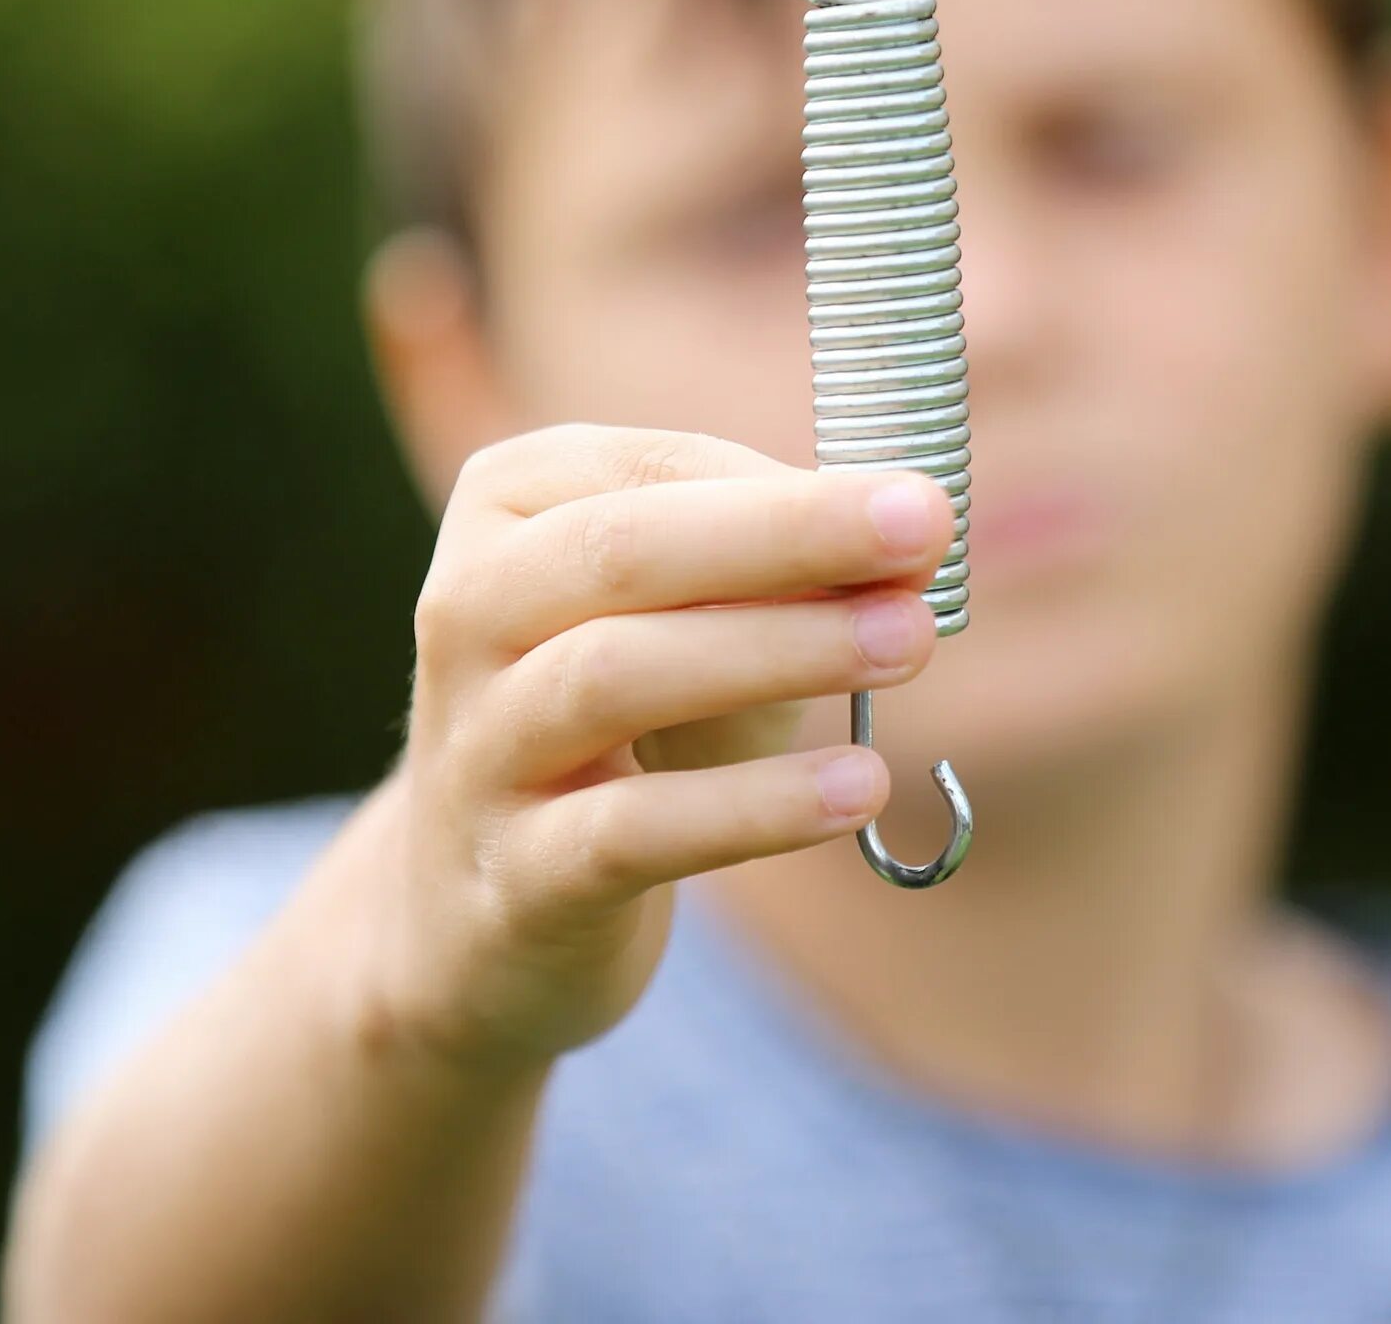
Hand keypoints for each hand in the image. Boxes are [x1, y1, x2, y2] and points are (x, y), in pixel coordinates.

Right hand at [328, 423, 954, 1074]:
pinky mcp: (512, 876)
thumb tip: (914, 536)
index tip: (917, 506)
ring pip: (612, 675)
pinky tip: (861, 786)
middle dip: (786, 534)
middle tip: (924, 531)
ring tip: (911, 643)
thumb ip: (777, 576)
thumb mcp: (686, 629)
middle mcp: (466, 614)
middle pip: (620, 552)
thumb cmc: (616, 734)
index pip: (652, 471)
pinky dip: (755, 806)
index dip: (791, 489)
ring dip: (778, 650)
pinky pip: (631, 831)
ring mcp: (476, 749)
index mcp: (505, 512)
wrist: (478, 919)